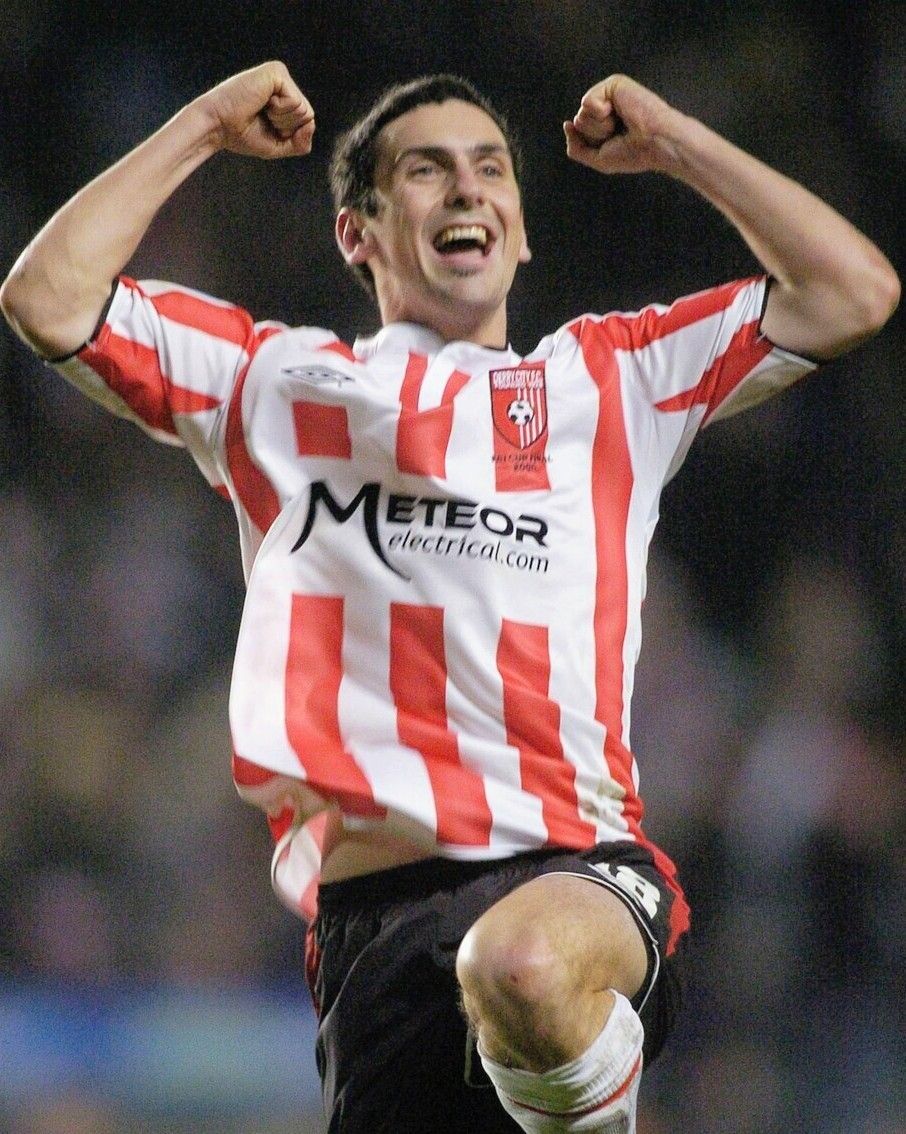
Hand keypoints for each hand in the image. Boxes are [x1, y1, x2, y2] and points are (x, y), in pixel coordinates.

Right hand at [198, 61, 314, 158]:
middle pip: (308, 116)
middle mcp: (284, 83)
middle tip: (262, 118)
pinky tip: (261, 103)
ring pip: (304, 110)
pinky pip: (295, 102)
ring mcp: (280, 75)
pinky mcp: (276, 72)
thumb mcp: (278, 145)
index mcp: (283, 97)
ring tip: (260, 110)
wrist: (218, 126)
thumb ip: (301, 142)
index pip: (306, 122)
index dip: (288, 134)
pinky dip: (279, 111)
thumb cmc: (242, 135)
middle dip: (286, 127)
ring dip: (282, 120)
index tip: (265, 127)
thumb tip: (312, 124)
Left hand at [563, 75, 684, 174]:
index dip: (593, 143)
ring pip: (582, 114)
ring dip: (600, 126)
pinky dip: (601, 113)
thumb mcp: (598, 159)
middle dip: (595, 135)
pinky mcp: (613, 84)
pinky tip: (619, 112)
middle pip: (579, 122)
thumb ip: (576, 147)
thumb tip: (567, 124)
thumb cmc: (633, 153)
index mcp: (603, 122)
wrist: (654, 142)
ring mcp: (609, 94)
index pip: (579, 131)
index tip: (616, 143)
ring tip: (621, 124)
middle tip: (619, 133)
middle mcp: (605, 106)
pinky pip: (588, 102)